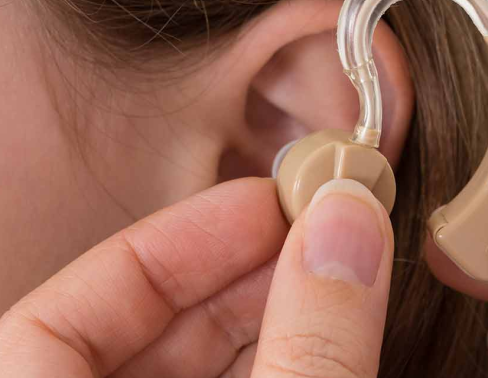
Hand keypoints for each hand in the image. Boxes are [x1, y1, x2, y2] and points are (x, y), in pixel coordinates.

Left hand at [0, 178, 394, 377]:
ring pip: (202, 374)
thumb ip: (311, 346)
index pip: (60, 322)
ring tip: (345, 270)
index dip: (167, 248)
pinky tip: (335, 331)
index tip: (260, 205)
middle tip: (323, 228)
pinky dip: (288, 363)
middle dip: (244, 274)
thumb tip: (349, 222)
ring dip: (277, 316)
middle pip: (144, 339)